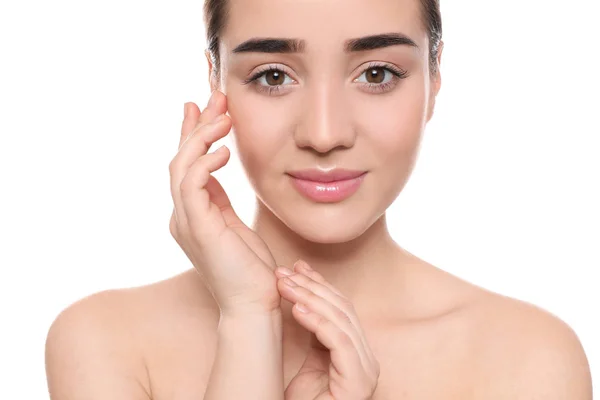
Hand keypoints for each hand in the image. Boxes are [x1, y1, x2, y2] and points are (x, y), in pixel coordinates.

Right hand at [169, 91, 279, 314]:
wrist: (254, 304)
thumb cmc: (249, 268)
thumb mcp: (233, 223)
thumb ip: (219, 197)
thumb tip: (216, 164)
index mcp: (190, 215)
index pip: (187, 166)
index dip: (193, 135)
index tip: (205, 108)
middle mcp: (181, 217)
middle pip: (179, 161)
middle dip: (195, 126)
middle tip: (212, 97)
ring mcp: (186, 223)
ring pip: (180, 168)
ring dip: (200, 138)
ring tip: (222, 116)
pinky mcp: (198, 229)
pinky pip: (192, 186)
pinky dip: (205, 164)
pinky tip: (224, 150)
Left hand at [275, 260, 379, 399]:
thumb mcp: (308, 359)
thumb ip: (313, 331)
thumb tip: (302, 296)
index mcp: (357, 351)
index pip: (341, 308)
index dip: (319, 284)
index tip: (296, 266)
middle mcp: (367, 359)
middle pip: (343, 310)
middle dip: (311, 286)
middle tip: (283, 271)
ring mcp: (366, 371)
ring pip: (342, 322)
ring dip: (310, 298)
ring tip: (284, 285)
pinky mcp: (358, 384)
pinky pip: (340, 343)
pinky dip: (317, 322)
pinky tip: (296, 309)